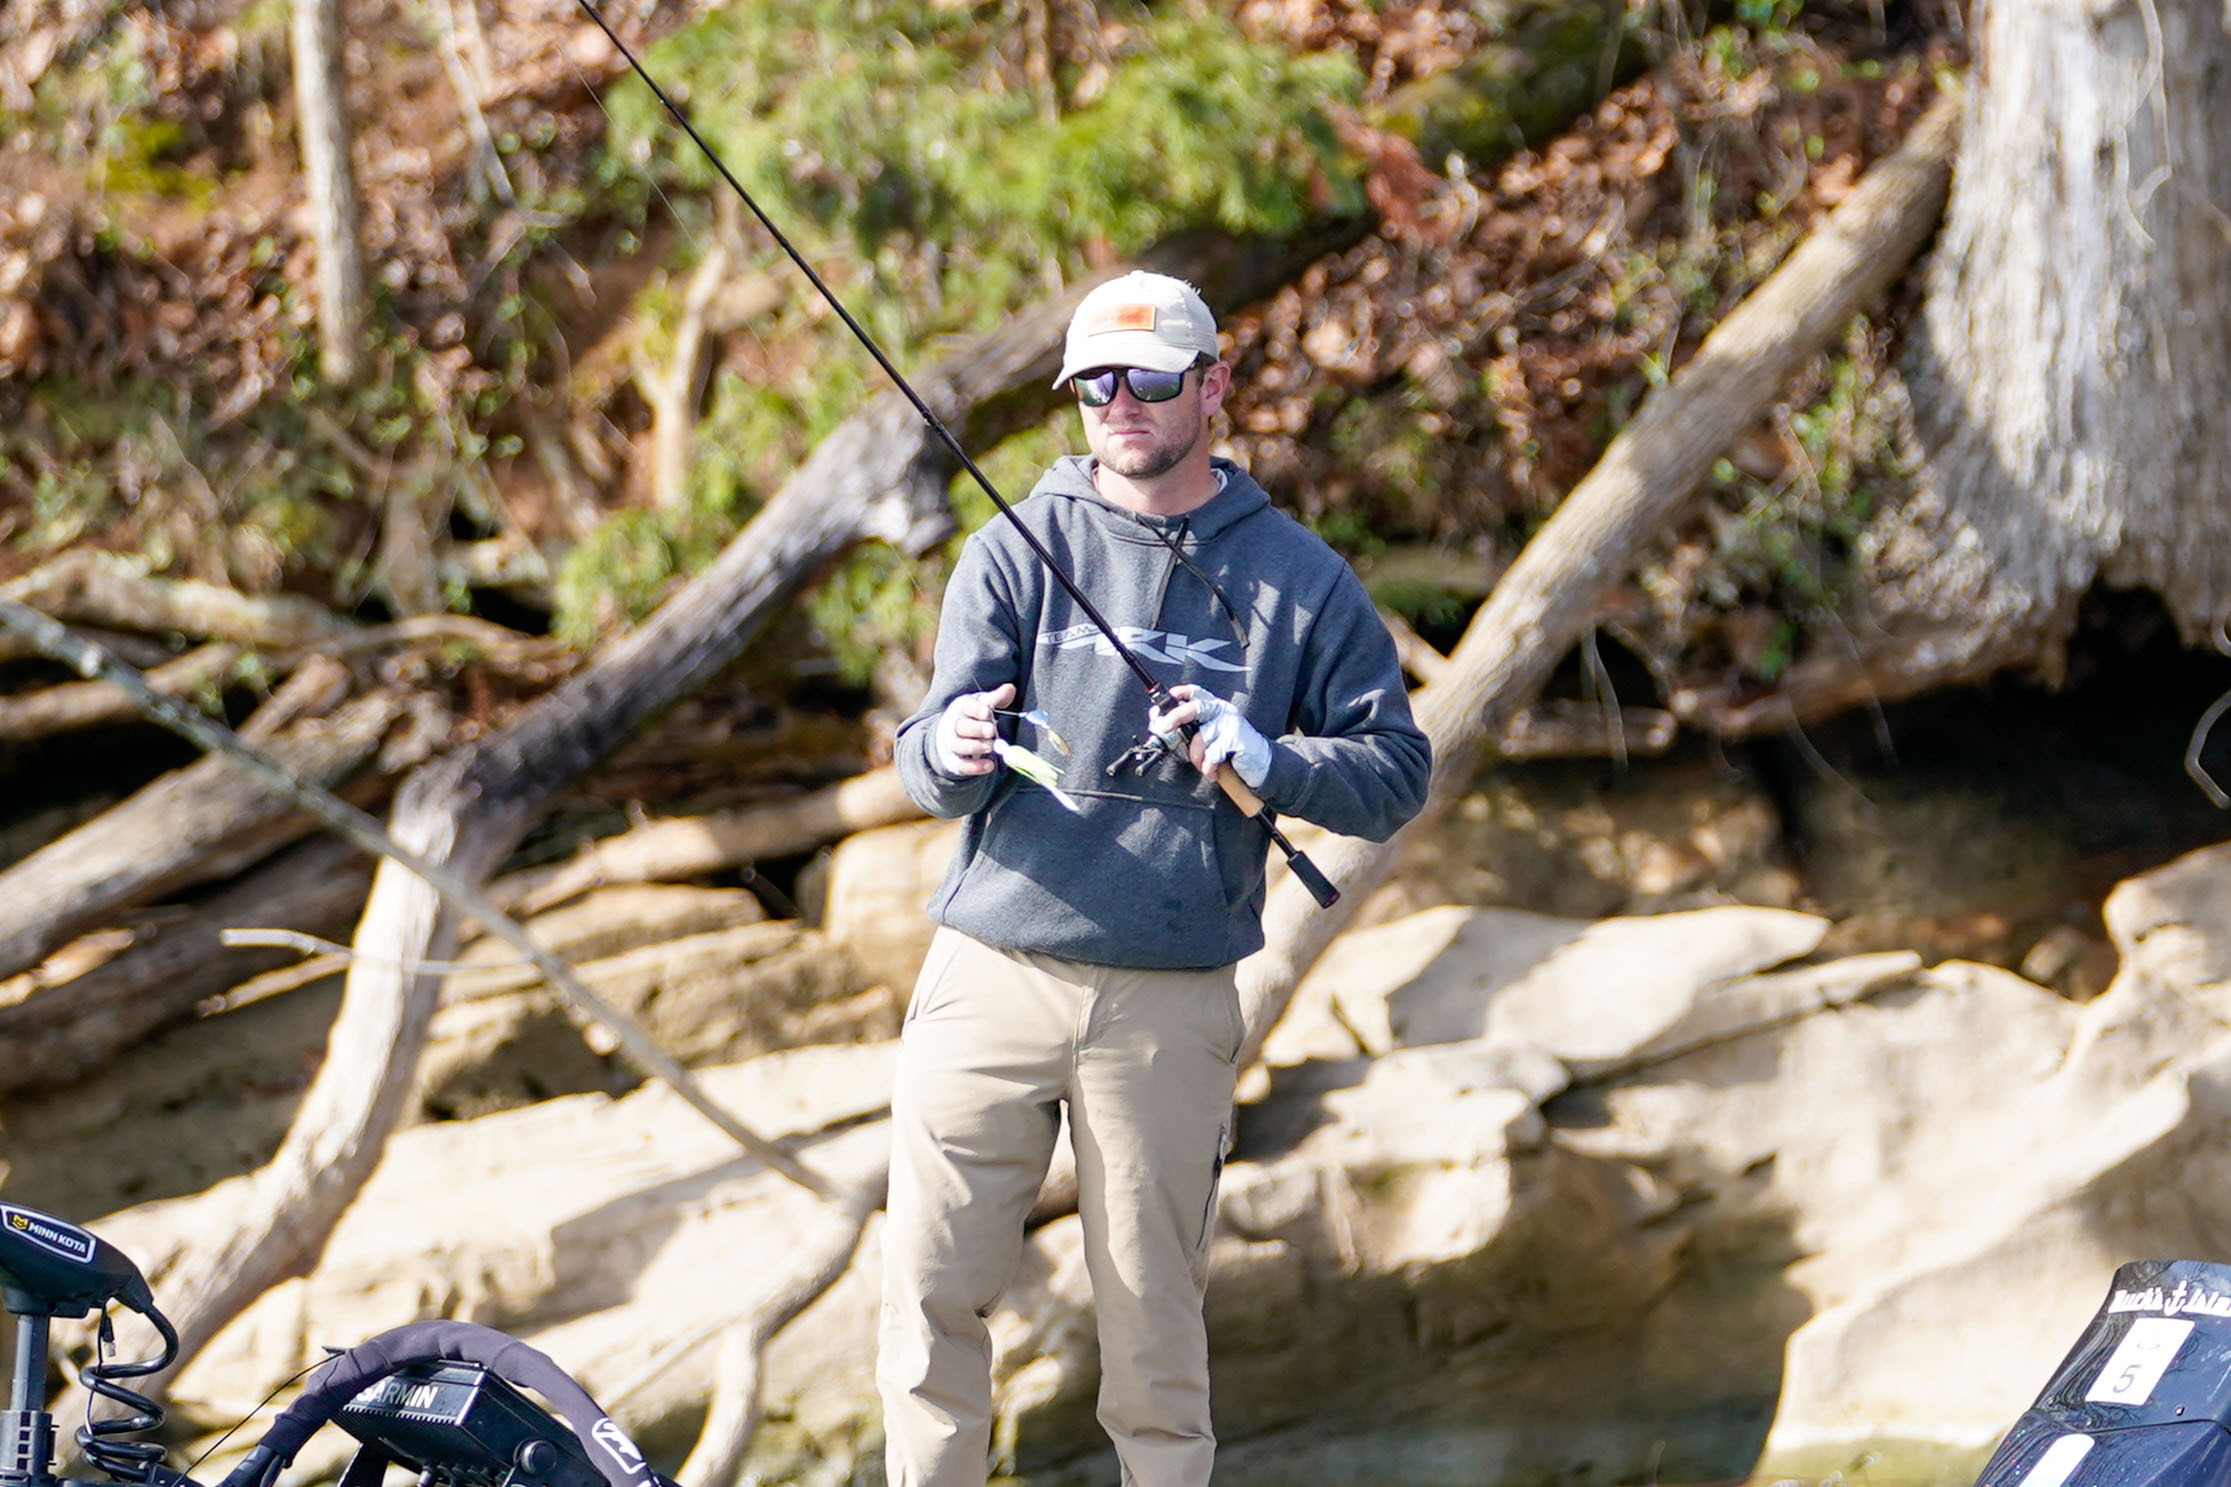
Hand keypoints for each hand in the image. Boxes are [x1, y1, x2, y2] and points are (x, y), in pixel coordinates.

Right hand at [933, 682, 1014, 776]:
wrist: (954, 735)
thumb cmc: (974, 716)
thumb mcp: (984, 704)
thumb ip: (997, 698)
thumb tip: (1011, 688)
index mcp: (963, 708)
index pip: (966, 707)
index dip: (976, 710)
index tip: (988, 712)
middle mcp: (955, 725)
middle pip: (962, 727)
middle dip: (976, 729)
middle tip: (991, 730)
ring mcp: (953, 744)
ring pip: (959, 746)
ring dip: (975, 746)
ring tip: (990, 746)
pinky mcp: (955, 761)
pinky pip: (962, 765)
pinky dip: (975, 767)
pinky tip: (990, 765)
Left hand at [1151, 683, 1270, 788]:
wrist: (1258, 763)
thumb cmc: (1230, 750)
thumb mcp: (1209, 737)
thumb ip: (1190, 731)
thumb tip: (1164, 726)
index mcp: (1214, 707)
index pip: (1197, 693)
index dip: (1182, 692)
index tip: (1170, 695)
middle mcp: (1222, 711)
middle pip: (1195, 708)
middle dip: (1176, 716)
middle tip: (1164, 727)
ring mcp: (1231, 722)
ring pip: (1201, 736)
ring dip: (1196, 756)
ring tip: (1202, 766)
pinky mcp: (1237, 737)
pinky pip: (1213, 753)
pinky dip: (1208, 766)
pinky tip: (1213, 771)